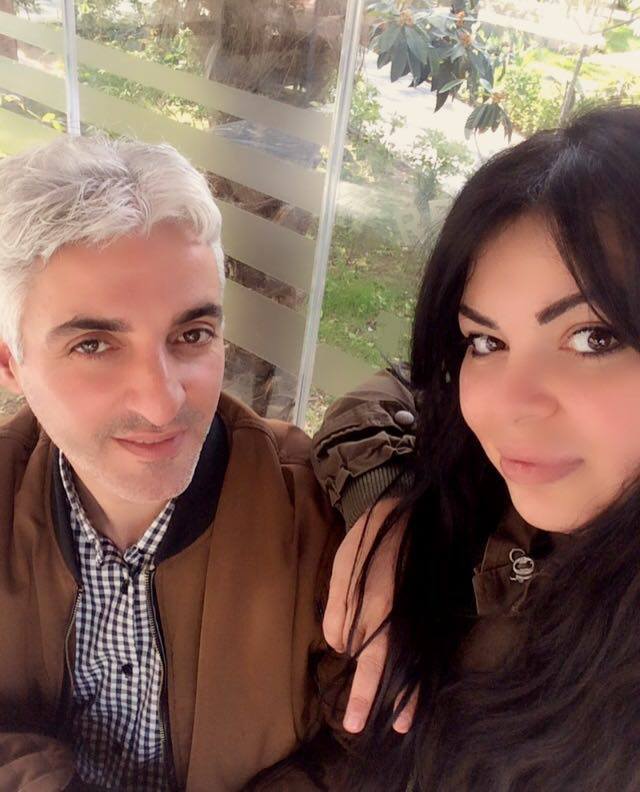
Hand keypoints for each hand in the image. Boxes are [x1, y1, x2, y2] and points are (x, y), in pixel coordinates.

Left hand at [324, 498, 415, 733]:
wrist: (399, 512)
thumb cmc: (364, 543)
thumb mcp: (340, 572)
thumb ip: (338, 612)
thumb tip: (340, 649)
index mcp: (379, 607)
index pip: (371, 663)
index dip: (365, 695)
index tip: (354, 723)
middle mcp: (402, 616)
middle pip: (397, 669)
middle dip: (388, 702)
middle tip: (378, 730)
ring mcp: (416, 612)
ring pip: (415, 661)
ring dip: (409, 692)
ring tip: (405, 719)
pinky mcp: (423, 607)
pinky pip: (422, 645)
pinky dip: (419, 666)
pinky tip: (414, 681)